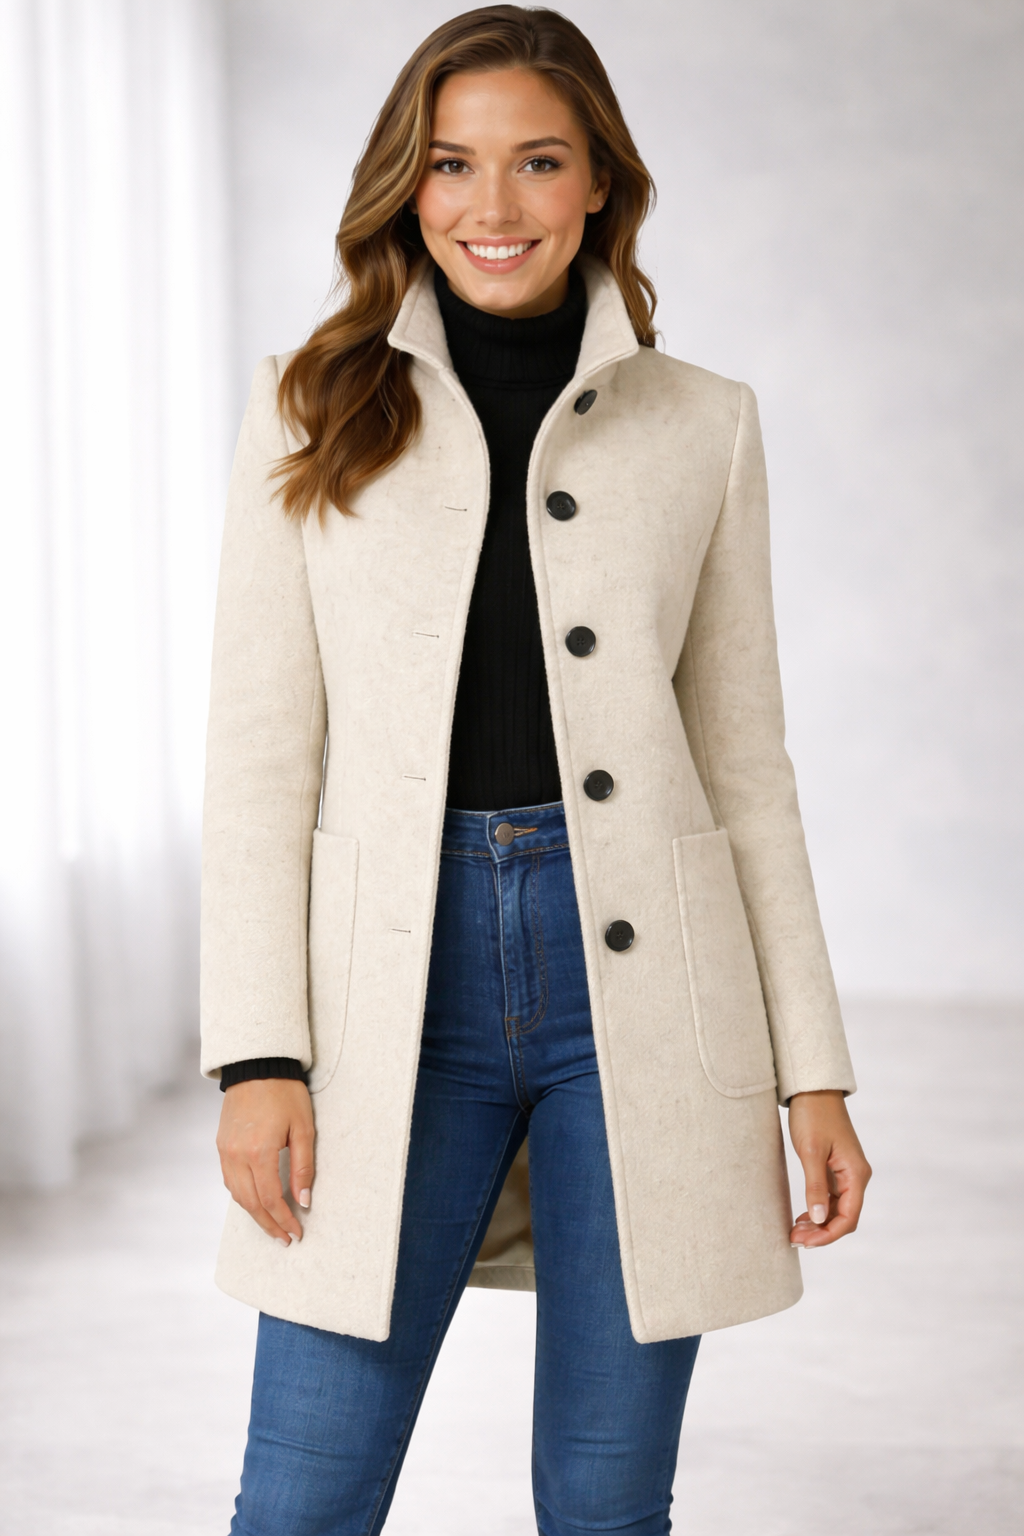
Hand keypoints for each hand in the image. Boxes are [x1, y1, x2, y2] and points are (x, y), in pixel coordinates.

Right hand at [216, 1078, 314, 1245]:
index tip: (297, 1233)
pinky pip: (229, 1180)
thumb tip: (304, 1201)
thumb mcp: (303, 1128)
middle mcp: (237, 1156)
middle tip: (285, 1239)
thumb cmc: (285, 1093)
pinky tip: (255, 1201)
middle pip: (251, 1203)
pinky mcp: (221, 1145)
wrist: (257, 1066)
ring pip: (237, 1195)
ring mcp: (225, 1151)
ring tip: (272, 1226)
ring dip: (254, 1214)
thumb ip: (303, 1168)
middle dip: (269, 1224)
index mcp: (259, 1152)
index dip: (284, 1220)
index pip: (271, 1199)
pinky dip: (242, 1196)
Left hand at [787, 1089, 870, 1248]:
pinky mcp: (836, 1169)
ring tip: (795, 1231)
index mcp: (856, 1174)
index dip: (828, 1235)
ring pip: (837, 1210)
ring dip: (818, 1223)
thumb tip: (819, 1219)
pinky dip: (817, 1210)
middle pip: (844, 1217)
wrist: (813, 1090)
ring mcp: (846, 1173)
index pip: (848, 1217)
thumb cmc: (813, 1116)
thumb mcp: (811, 1152)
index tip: (806, 1242)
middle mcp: (856, 1176)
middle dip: (821, 1232)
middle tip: (794, 1238)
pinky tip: (802, 1216)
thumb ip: (816, 1187)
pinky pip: (831, 1198)